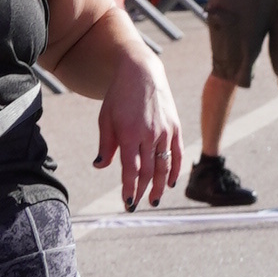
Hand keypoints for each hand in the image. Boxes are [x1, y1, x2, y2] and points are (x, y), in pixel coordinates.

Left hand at [93, 38, 181, 211]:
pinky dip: (175, 171)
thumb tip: (100, 167)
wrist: (141, 72)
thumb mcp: (105, 119)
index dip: (130, 188)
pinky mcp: (176, 127)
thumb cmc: (118, 97)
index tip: (127, 202)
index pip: (131, 169)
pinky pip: (177, 154)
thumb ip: (105, 145)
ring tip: (153, 200)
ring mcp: (165, 131)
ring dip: (159, 187)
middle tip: (136, 205)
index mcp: (129, 133)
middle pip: (148, 172)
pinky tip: (169, 184)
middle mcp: (149, 134)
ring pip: (164, 166)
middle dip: (142, 191)